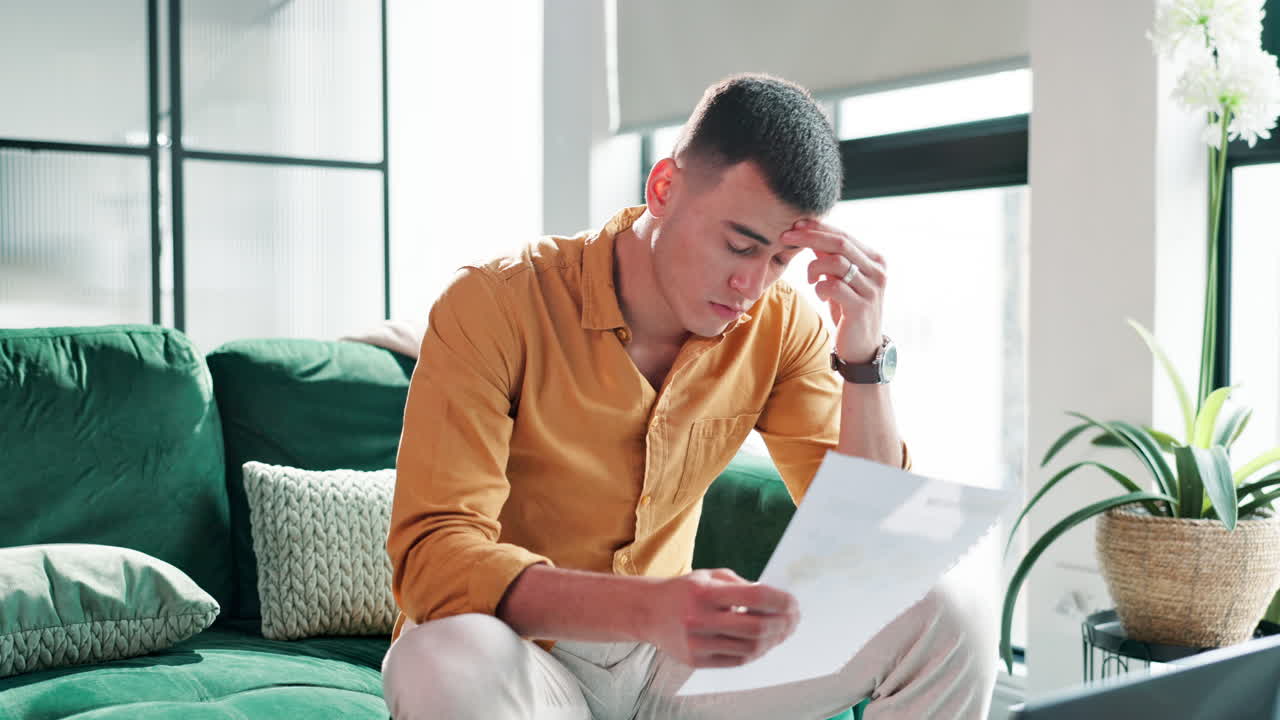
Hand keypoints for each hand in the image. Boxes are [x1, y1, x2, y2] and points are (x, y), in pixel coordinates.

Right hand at [640, 568, 798, 667]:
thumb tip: (776, 601)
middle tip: (794, 619)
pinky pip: (737, 660)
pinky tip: (765, 643)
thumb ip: (742, 586)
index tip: (793, 602)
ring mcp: (697, 643)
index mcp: (704, 592)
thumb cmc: (684, 591)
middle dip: (782, 624)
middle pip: (755, 628)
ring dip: (773, 640)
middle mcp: (699, 618)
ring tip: (783, 631)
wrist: (648, 611)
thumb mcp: (710, 576)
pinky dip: (756, 652)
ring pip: (749, 648)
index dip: (780, 600)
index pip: (754, 597)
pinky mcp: (696, 660)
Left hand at [783, 219, 886, 363]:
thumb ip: (829, 259)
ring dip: (813, 268)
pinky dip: (819, 288)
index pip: (844, 235)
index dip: (818, 228)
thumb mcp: (840, 280)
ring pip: (836, 263)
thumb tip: (808, 233)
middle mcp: (877, 271)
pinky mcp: (861, 306)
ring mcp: (872, 289)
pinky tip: (820, 295)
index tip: (795, 225)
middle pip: (840, 243)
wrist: (862, 347)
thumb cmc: (848, 310)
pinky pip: (833, 287)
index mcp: (874, 259)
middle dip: (809, 237)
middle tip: (786, 237)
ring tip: (810, 279)